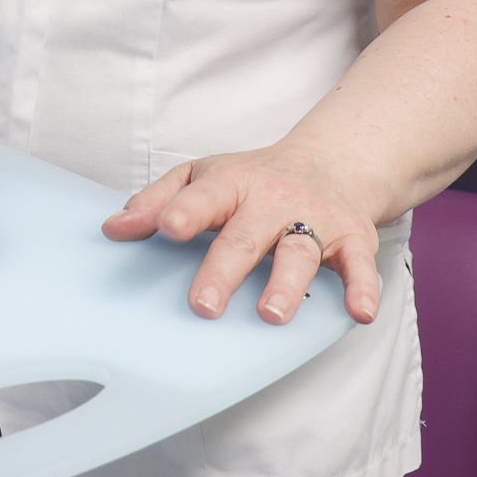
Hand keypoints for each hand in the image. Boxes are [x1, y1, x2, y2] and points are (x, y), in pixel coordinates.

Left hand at [100, 144, 383, 325]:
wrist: (332, 162)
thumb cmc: (253, 179)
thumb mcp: (202, 177)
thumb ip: (158, 201)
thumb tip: (113, 229)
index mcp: (231, 183)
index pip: (204, 196)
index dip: (185, 211)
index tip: (166, 230)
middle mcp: (273, 201)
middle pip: (246, 236)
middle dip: (223, 270)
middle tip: (202, 305)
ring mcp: (315, 221)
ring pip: (301, 253)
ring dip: (286, 284)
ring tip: (270, 314)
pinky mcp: (353, 240)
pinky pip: (361, 267)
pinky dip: (363, 289)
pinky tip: (358, 313)